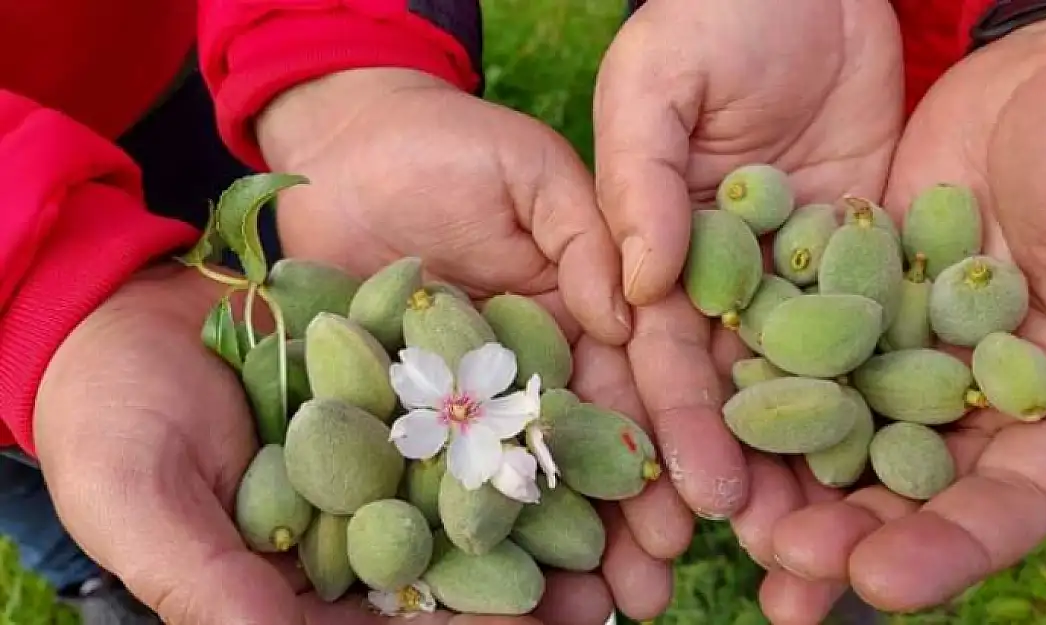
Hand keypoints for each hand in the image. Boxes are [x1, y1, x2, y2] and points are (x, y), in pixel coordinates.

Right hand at [33, 266, 615, 623]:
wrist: (113, 309)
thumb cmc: (109, 420)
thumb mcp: (144, 503)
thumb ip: (212, 585)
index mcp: (306, 578)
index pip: (395, 621)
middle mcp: (359, 522)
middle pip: (457, 568)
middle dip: (534, 588)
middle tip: (612, 598)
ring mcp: (385, 450)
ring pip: (477, 490)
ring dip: (551, 508)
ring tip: (629, 524)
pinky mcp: (399, 377)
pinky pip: (467, 397)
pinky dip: (519, 409)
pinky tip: (578, 410)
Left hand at [256, 68, 680, 617]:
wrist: (344, 151)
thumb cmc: (446, 148)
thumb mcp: (533, 173)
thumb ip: (588, 236)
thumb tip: (634, 311)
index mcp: (586, 312)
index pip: (641, 382)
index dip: (672, 440)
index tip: (703, 501)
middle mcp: (538, 367)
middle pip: (591, 451)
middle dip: (629, 521)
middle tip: (654, 589)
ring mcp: (472, 397)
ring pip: (525, 481)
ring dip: (563, 547)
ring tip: (598, 613)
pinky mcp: (407, 413)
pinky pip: (440, 478)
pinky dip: (468, 531)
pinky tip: (498, 587)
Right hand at [592, 0, 902, 522]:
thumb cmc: (712, 18)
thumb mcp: (657, 85)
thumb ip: (640, 180)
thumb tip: (637, 289)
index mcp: (665, 259)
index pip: (666, 357)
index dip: (679, 428)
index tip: (697, 499)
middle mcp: (733, 288)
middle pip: (741, 396)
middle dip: (755, 478)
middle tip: (779, 559)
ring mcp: (807, 281)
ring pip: (816, 387)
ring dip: (827, 467)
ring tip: (846, 547)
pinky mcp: (874, 260)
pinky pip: (888, 335)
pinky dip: (899, 401)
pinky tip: (917, 468)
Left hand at [755, 14, 1045, 621]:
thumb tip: (1036, 424)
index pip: (1013, 502)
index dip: (950, 547)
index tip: (881, 580)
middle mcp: (976, 394)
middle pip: (911, 486)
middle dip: (847, 532)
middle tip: (782, 568)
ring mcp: (908, 349)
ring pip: (844, 430)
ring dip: (790, 481)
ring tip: (736, 528)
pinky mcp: (852, 300)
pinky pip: (798, 352)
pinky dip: (760, 386)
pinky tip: (711, 421)